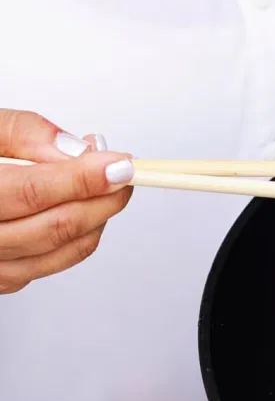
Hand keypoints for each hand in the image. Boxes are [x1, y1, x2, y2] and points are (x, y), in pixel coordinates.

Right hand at [0, 109, 133, 293]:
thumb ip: (25, 134)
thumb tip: (78, 151)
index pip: (32, 191)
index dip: (83, 179)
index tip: (120, 165)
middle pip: (53, 227)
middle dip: (101, 200)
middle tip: (124, 176)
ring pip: (58, 251)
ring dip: (95, 221)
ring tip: (106, 190)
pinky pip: (49, 266)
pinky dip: (77, 241)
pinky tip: (82, 213)